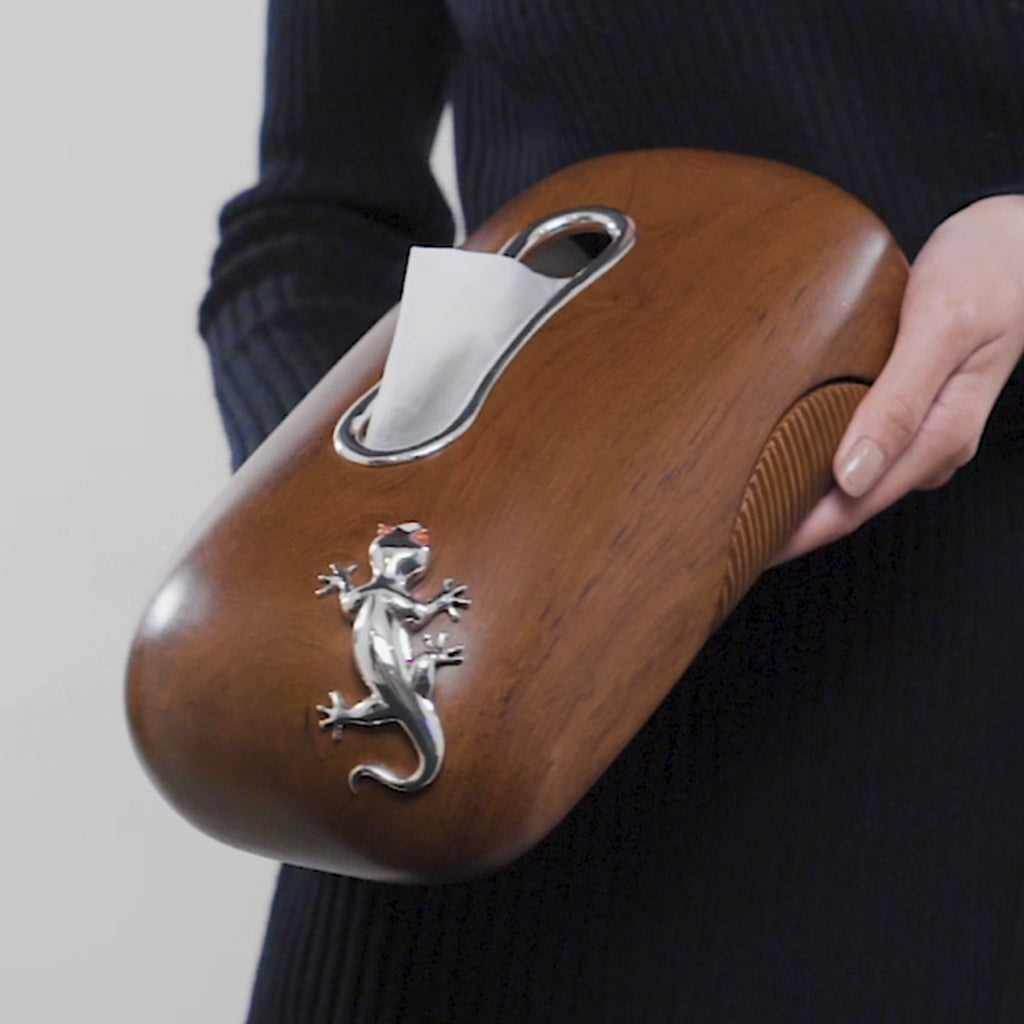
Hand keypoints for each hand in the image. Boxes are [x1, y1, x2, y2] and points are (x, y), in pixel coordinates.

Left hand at [775, 194, 1023, 562]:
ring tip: (746, 505)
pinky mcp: (911, 412)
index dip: (799, 534)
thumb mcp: (940, 329)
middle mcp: (932, 445)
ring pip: (853, 483)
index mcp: (941, 435)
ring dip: (803, 498)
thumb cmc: (988, 272)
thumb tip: (851, 477)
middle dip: (792, 526)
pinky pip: (858, 451)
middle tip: (729, 538)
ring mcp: (923, 432)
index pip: (855, 506)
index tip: (747, 549)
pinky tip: (784, 458)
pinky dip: (818, 462)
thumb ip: (899, 402)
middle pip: (850, 505)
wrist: (1019, 240)